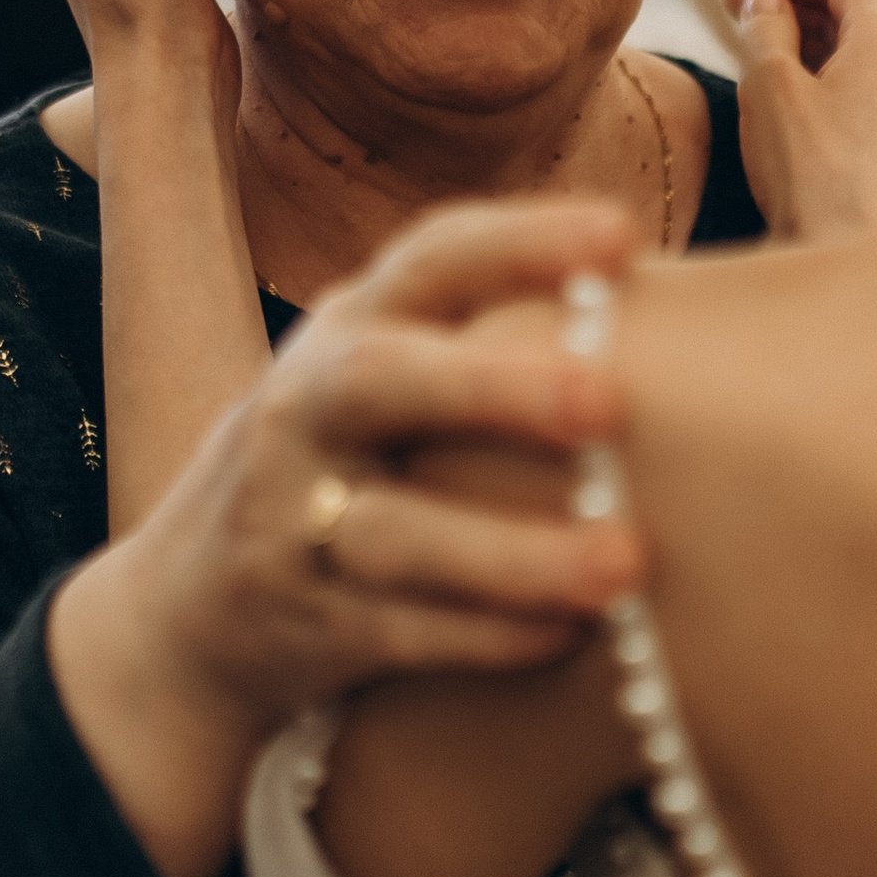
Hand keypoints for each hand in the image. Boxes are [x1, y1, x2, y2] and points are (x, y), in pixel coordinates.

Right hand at [49, 196, 648, 876]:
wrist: (187, 612)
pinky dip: (487, 638)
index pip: (429, 259)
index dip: (521, 240)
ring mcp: (293, 521)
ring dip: (511, 553)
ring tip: (625, 565)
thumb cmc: (348, 467)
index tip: (622, 238)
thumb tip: (689, 320)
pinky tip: (574, 636)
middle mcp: (308, 411)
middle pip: (379, 381)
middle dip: (493, 387)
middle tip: (608, 402)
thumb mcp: (382, 378)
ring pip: (394, 534)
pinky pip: (400, 632)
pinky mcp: (306, 625)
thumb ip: (488, 340)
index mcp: (350, 328)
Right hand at [723, 0, 876, 240]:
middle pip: (854, 13)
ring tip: (751, 54)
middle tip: (731, 8)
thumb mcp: (768, 86)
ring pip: (858, 56)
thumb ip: (764, 24)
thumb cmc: (810, 177)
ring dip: (805, 43)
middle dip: (791, 4)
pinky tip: (786, 103)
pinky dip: (825, 81)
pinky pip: (864, 95)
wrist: (849, 266)